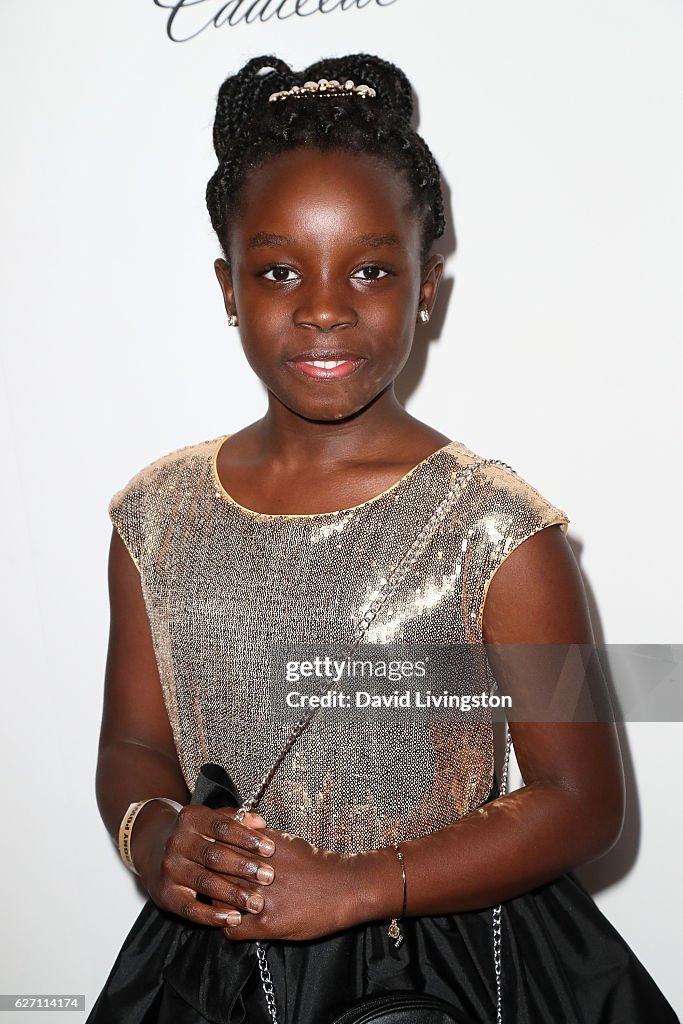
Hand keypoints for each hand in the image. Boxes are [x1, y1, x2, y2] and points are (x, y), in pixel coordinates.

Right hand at [132, 801, 276, 927]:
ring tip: (257, 902)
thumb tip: (260, 822)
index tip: (270, 848)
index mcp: (192, 818)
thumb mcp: (211, 819)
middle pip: (214, 855)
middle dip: (243, 867)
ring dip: (233, 894)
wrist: (153, 848)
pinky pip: (190, 908)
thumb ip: (236, 819)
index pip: (222, 826)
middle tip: (268, 877)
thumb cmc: (196, 834)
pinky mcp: (166, 894)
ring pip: (205, 882)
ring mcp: (170, 869)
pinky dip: (213, 915)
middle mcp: (178, 842)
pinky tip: (234, 918)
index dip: (247, 837)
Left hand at [220, 828, 357, 941]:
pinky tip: (236, 922)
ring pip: (219, 901)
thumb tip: (238, 835)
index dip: (212, 852)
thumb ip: (258, 839)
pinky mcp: (267, 924)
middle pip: (215, 872)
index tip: (211, 858)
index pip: (219, 845)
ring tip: (222, 903)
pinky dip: (229, 926)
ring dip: (217, 903)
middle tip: (210, 881)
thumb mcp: (286, 841)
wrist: (344, 887)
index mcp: (260, 847)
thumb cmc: (316, 863)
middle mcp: (257, 870)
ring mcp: (261, 898)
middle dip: (210, 876)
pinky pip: (232, 929)